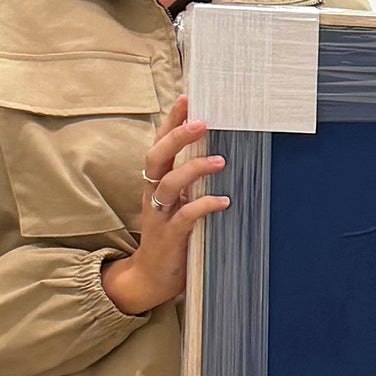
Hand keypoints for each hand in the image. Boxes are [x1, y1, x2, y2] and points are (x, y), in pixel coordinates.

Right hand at [99, 95, 228, 314]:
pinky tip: (223, 201)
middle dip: (177, 137)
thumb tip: (217, 153)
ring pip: (169, 184)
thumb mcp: (179, 203)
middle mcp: (154, 194)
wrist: (152, 277)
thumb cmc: (171, 236)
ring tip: (219, 160)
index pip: (160, 144)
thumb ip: (190, 181)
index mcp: (155, 183)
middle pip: (156, 157)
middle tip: (201, 122)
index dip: (170, 121)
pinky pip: (185, 217)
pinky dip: (204, 206)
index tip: (187, 98)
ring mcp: (159, 215)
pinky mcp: (169, 236)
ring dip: (194, 169)